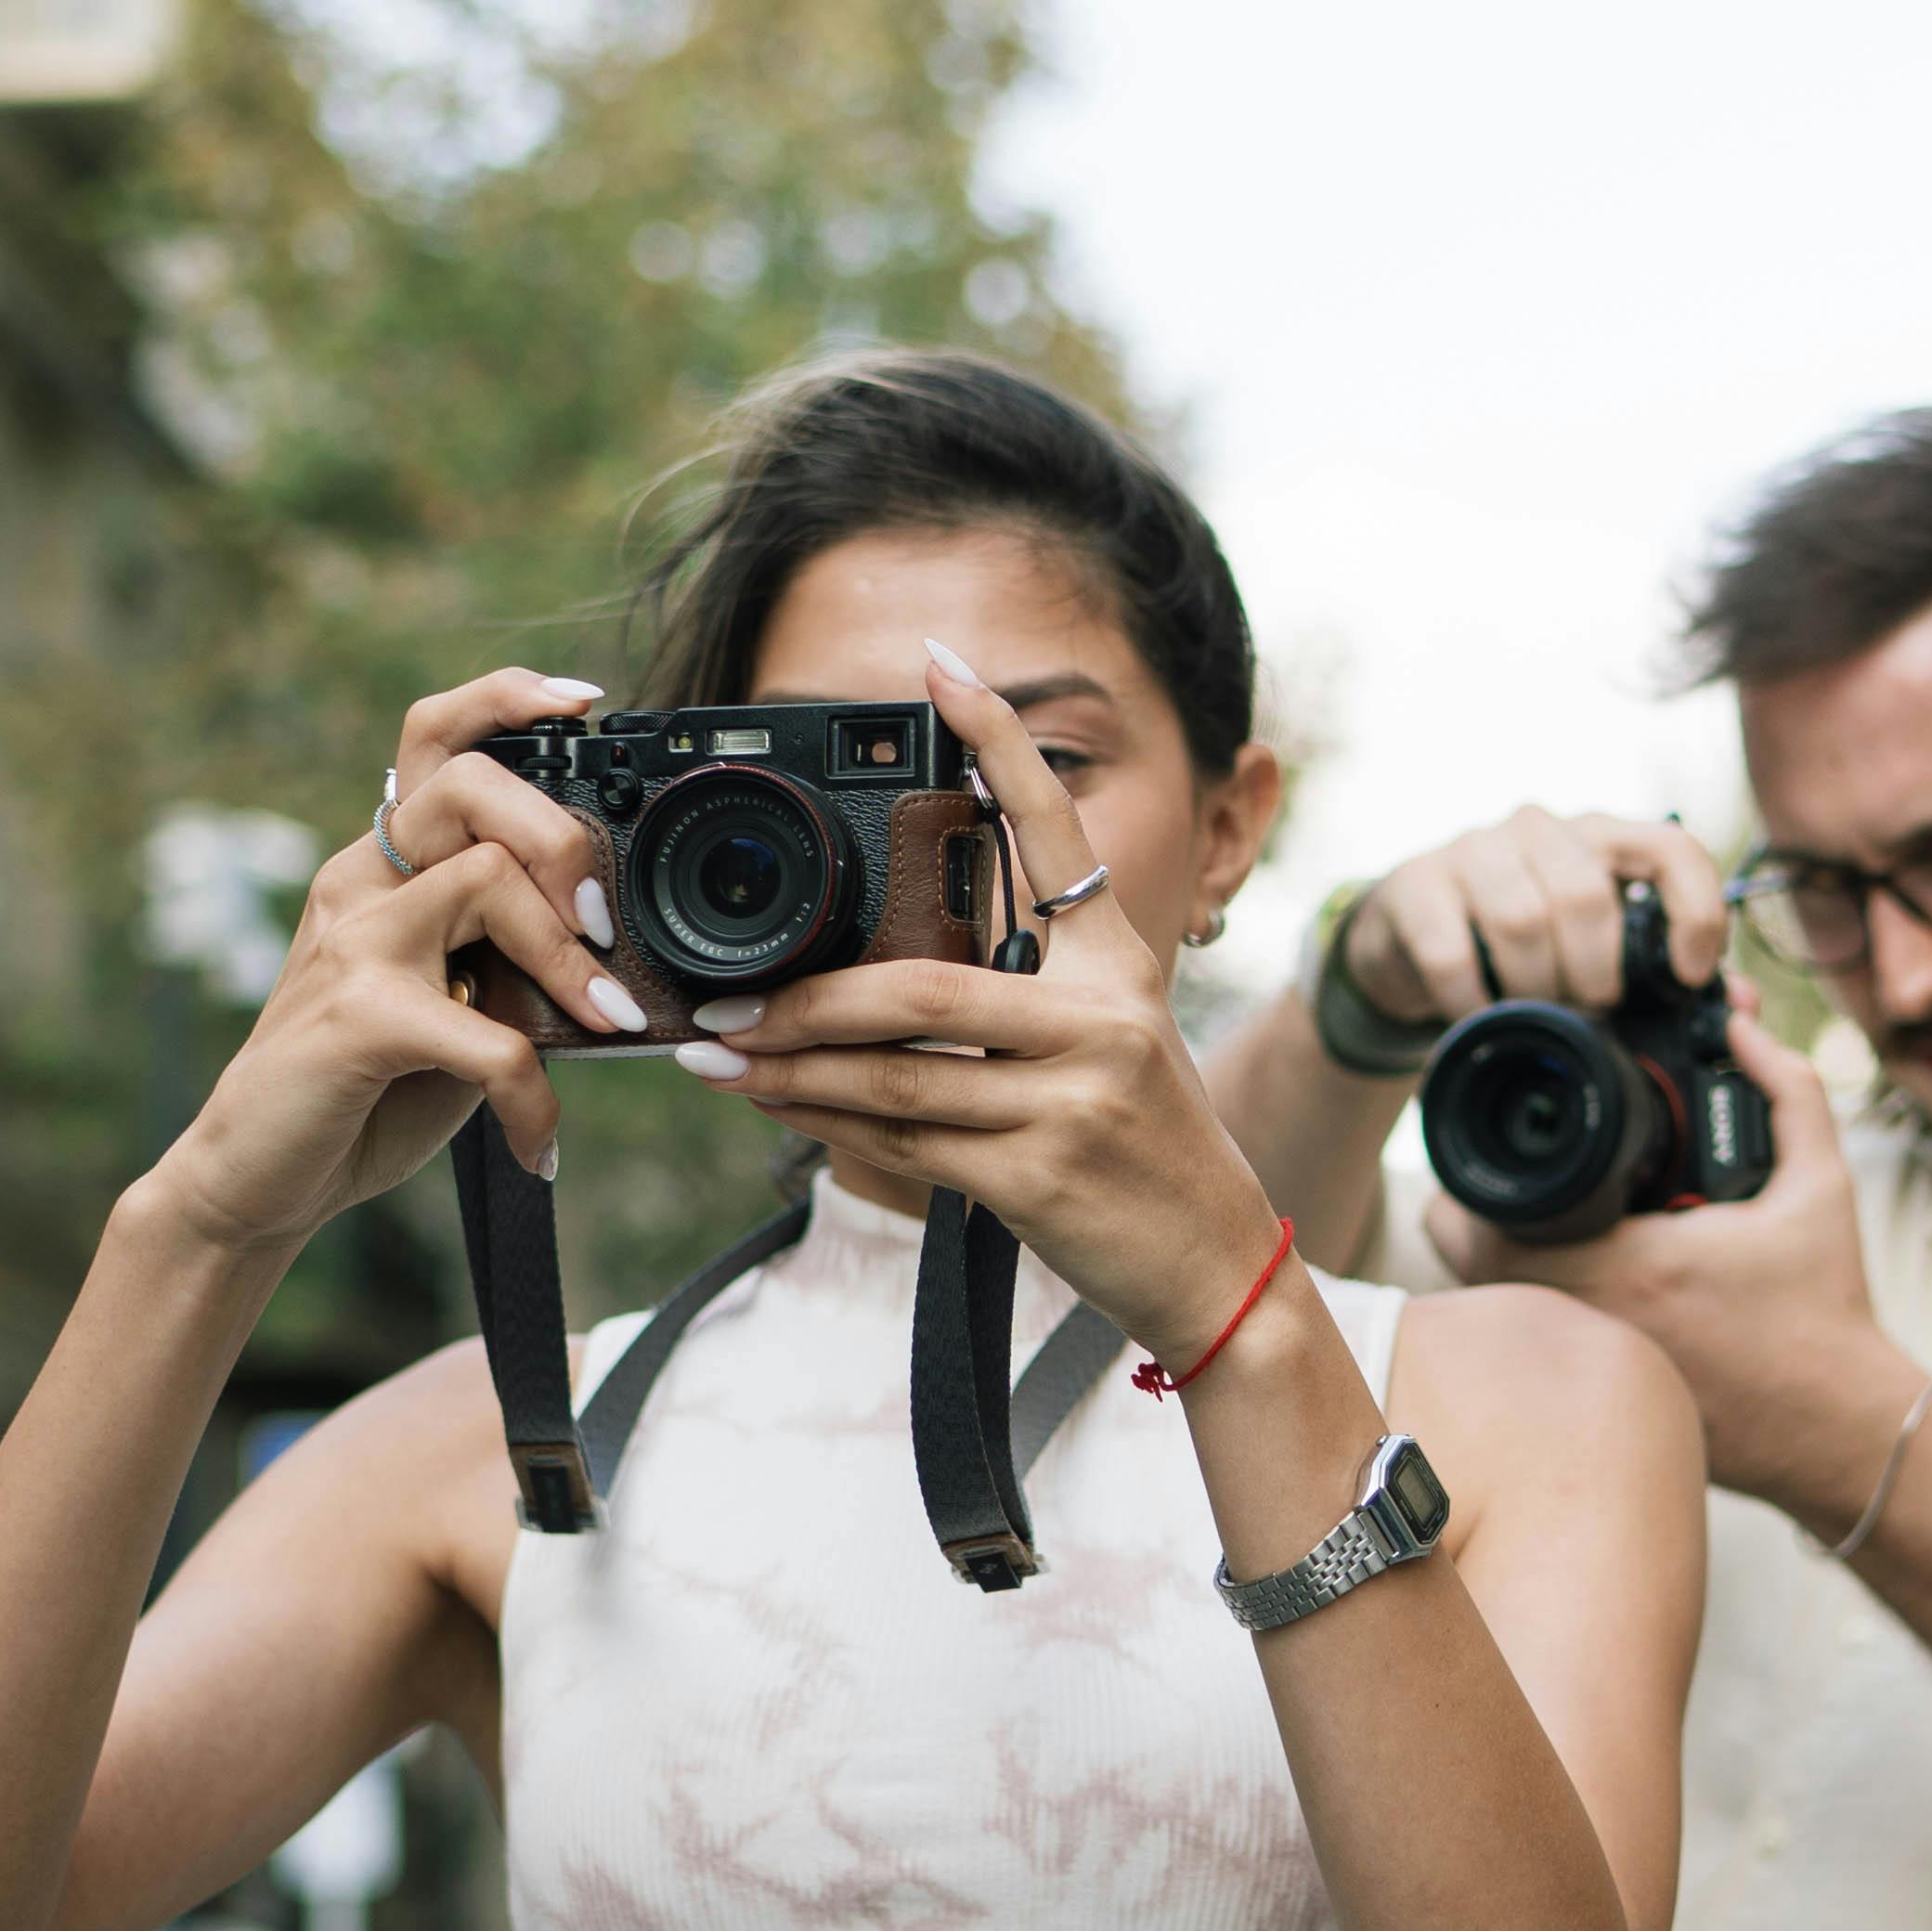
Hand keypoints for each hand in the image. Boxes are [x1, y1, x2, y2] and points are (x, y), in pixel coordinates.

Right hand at [149, 673, 640, 1254]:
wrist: (256, 1176)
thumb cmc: (364, 1087)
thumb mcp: (449, 1000)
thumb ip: (505, 952)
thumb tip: (617, 943)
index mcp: (384, 864)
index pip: (433, 737)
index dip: (506, 699)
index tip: (583, 701)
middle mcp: (360, 883)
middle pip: (472, 787)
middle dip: (563, 842)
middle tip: (602, 924)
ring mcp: (354, 944)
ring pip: (488, 881)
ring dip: (567, 959)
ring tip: (602, 1023)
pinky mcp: (359, 1017)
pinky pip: (488, 1035)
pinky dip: (531, 1094)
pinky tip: (539, 1141)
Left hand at [689, 642, 1281, 1357]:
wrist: (1213, 1262)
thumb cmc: (1142, 1143)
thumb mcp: (1111, 1042)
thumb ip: (1025, 993)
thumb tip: (882, 973)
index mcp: (1118, 964)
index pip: (1053, 829)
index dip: (998, 743)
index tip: (939, 667)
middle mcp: (1101, 1018)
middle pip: (920, 989)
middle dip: (805, 999)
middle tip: (725, 998)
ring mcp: (1072, 1100)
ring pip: (895, 1075)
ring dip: (789, 1068)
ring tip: (718, 1052)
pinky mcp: (1039, 1177)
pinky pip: (904, 1144)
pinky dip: (825, 1125)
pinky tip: (776, 1106)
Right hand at [1335, 803, 1727, 1029]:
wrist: (1410, 943)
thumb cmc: (1523, 948)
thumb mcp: (1595, 954)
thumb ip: (1666, 976)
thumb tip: (1742, 1005)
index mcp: (1601, 838)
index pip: (1672, 845)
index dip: (1694, 909)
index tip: (1688, 976)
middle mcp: (1540, 829)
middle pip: (1588, 896)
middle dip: (1595, 974)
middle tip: (1588, 1011)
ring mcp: (1473, 849)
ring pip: (1522, 919)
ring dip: (1536, 987)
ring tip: (1536, 1016)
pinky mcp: (1415, 886)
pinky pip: (1452, 952)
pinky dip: (1473, 1002)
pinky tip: (1481, 1018)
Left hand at [1421, 1004, 1911, 1524]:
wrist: (1839, 1425)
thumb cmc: (1826, 1307)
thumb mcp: (1821, 1185)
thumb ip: (1788, 1092)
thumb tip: (1736, 1026)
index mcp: (1631, 1263)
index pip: (1487, 1226)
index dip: (1468, 1191)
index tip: (1494, 1160)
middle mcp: (1595, 1323)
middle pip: (1467, 1268)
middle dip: (1472, 1221)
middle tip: (1501, 1189)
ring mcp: (1589, 1372)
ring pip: (1492, 1317)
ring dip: (1497, 1270)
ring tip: (1530, 1233)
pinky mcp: (1596, 1404)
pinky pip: (1528, 1360)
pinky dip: (1530, 1320)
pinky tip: (1563, 1293)